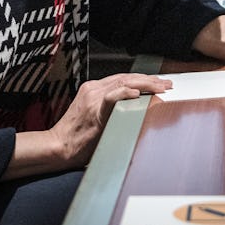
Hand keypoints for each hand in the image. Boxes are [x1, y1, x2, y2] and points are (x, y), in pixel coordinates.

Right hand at [47, 73, 171, 168]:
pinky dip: (125, 93)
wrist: (57, 147)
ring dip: (145, 84)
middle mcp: (93, 89)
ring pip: (122, 83)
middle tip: (167, 84)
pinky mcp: (92, 109)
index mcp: (93, 89)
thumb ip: (112, 110)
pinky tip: (138, 93)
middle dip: (149, 80)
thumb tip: (136, 112)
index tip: (158, 83)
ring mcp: (92, 97)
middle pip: (126, 77)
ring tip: (161, 87)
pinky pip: (111, 96)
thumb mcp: (96, 118)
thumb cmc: (76, 138)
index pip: (123, 78)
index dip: (143, 79)